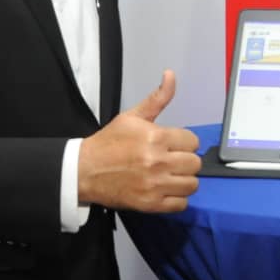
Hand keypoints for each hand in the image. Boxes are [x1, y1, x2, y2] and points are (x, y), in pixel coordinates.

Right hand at [78, 70, 200, 211]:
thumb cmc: (109, 142)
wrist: (84, 171)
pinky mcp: (150, 204)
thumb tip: (170, 74)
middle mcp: (158, 162)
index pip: (192, 141)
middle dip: (185, 160)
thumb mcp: (131, 116)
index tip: (173, 144)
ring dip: (184, 179)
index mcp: (156, 137)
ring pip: (192, 185)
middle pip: (195, 164)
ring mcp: (155, 185)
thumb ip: (157, 98)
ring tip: (171, 175)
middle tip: (172, 160)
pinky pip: (181, 204)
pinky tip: (166, 190)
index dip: (184, 142)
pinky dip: (177, 199)